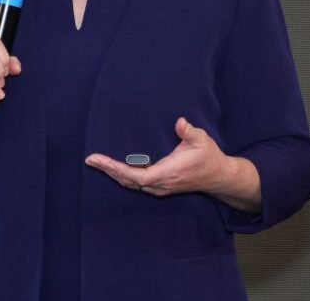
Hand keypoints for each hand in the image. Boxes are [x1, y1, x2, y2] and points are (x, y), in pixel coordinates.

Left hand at [85, 117, 237, 197]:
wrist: (219, 177)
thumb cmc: (208, 157)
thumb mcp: (202, 140)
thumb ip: (189, 131)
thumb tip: (179, 122)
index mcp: (168, 172)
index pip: (137, 175)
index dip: (117, 169)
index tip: (101, 160)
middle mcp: (161, 183)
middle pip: (128, 181)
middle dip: (108, 170)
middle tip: (91, 159)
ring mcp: (160, 187)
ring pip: (131, 184)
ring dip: (113, 174)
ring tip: (97, 163)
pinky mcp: (160, 186)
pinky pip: (136, 184)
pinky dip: (122, 176)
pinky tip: (113, 169)